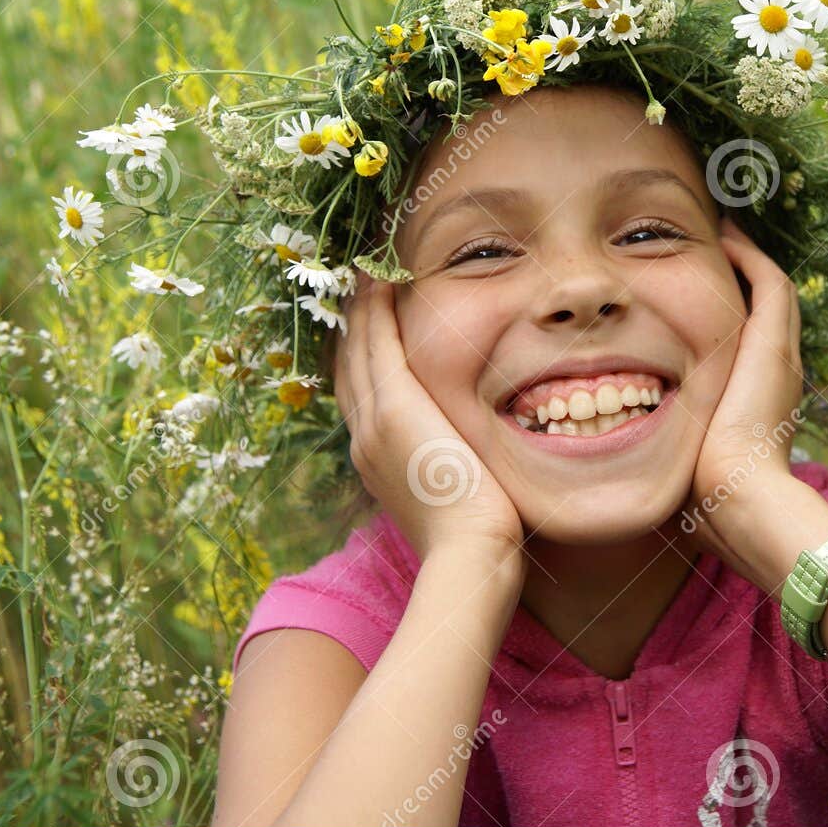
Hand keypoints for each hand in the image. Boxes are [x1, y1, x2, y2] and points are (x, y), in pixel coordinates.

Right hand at [333, 277, 523, 565]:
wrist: (468, 555)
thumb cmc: (478, 538)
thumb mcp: (456, 496)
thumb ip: (452, 468)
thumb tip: (469, 457)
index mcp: (377, 460)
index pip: (361, 395)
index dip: (361, 355)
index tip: (367, 323)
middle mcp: (364, 437)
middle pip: (349, 366)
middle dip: (352, 324)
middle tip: (356, 282)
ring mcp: (373, 421)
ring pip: (358, 349)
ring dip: (360, 307)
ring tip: (364, 271)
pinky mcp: (394, 407)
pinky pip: (376, 343)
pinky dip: (374, 309)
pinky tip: (378, 278)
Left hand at [687, 219, 809, 586]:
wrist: (737, 495)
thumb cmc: (702, 490)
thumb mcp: (682, 453)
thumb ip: (665, 439)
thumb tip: (618, 442)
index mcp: (756, 396)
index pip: (744, 339)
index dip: (722, 312)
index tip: (689, 293)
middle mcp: (775, 370)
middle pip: (761, 307)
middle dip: (737, 276)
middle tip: (707, 246)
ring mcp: (780, 353)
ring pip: (769, 288)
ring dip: (744, 257)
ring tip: (718, 232)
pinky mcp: (774, 342)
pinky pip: (768, 281)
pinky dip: (749, 256)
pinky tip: (722, 237)